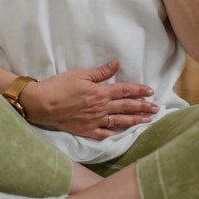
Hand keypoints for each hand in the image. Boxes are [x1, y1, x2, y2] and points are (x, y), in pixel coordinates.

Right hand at [21, 59, 158, 138]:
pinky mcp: (86, 131)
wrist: (41, 104)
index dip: (139, 91)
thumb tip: (117, 64)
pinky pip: (104, 134)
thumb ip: (101, 72)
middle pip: (126, 107)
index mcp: (100, 92)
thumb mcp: (80, 74)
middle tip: (157, 108)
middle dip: (143, 107)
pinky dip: (115, 134)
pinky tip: (124, 135)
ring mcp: (94, 121)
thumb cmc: (59, 86)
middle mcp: (101, 108)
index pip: (125, 91)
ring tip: (148, 121)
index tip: (150, 91)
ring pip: (120, 122)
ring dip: (135, 121)